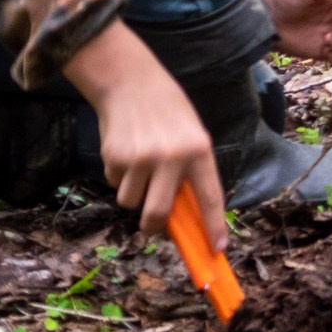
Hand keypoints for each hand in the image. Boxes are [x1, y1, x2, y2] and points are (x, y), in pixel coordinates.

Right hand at [64, 21, 226, 249]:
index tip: (217, 249)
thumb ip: (191, 171)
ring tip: (138, 165)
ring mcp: (141, 159)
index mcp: (199, 151)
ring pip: (131, 201)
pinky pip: (114, 184)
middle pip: (158, 213)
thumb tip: (184, 215)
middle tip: (153, 225)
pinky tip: (125, 151)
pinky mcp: (115, 157)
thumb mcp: (191, 135)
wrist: (131, 82)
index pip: (210, 197)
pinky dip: (118, 176)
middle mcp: (172, 157)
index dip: (214, 226)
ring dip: (132, 193)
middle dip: (153, 226)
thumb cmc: (168, 111)